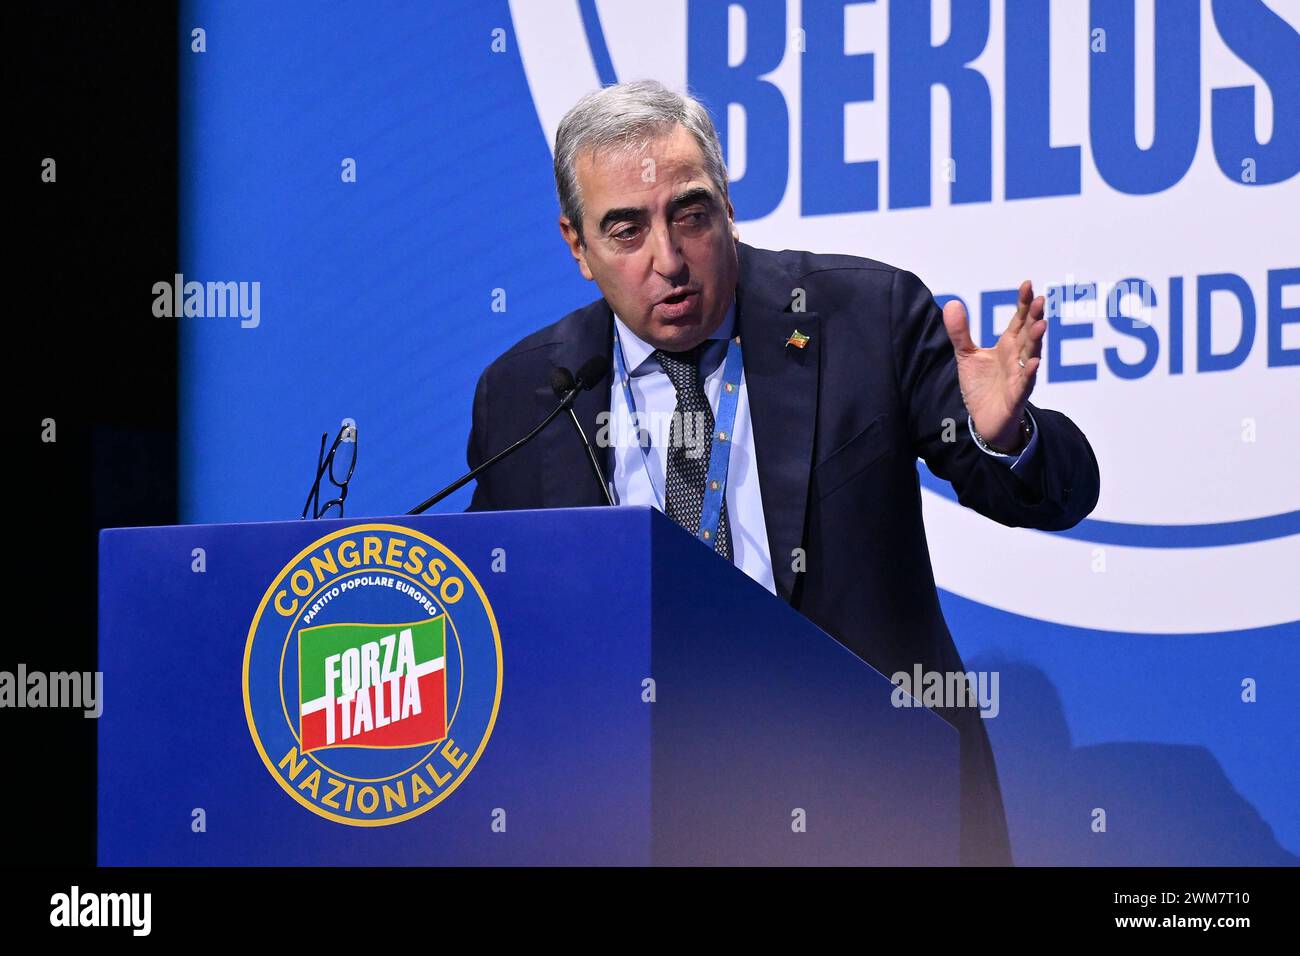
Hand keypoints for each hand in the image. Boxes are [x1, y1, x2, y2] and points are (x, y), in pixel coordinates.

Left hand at [942, 279, 1044, 451]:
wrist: (984, 421)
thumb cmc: (982, 387)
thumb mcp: (967, 356)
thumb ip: (960, 332)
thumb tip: (951, 303)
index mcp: (1008, 345)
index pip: (1019, 320)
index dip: (1024, 303)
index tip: (1028, 284)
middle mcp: (1017, 357)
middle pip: (1028, 334)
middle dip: (1034, 317)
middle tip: (1040, 300)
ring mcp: (1020, 376)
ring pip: (1031, 355)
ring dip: (1037, 340)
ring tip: (1042, 324)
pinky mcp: (1017, 396)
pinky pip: (1025, 383)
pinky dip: (1030, 373)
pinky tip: (1034, 362)